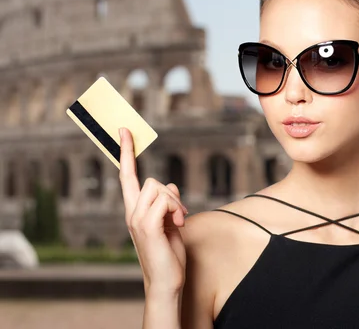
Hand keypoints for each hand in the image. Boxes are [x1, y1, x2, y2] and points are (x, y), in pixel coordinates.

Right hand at [119, 127, 187, 295]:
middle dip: (172, 195)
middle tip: (180, 215)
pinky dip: (176, 209)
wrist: (166, 279)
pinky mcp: (146, 225)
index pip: (127, 176)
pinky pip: (163, 200)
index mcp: (135, 210)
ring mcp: (136, 218)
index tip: (125, 131)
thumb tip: (170, 186)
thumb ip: (167, 202)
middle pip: (152, 181)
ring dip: (176, 203)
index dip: (126, 152)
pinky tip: (178, 224)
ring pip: (159, 188)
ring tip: (178, 222)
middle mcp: (131, 212)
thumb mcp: (170, 222)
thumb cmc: (168, 252)